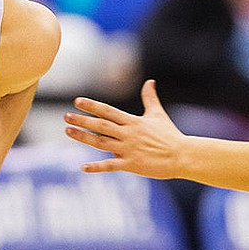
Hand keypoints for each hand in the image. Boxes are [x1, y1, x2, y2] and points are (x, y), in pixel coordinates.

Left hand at [63, 79, 185, 178]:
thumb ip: (150, 98)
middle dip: (83, 120)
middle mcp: (128, 134)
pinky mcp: (131, 164)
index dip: (92, 106)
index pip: (108, 111)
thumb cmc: (169, 135)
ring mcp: (128, 149)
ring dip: (83, 137)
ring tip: (68, 131)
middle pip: (101, 125)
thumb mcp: (158, 114)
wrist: (182, 155)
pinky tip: (83, 167)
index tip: (77, 101)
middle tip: (66, 116)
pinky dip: (96, 167)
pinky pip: (110, 165)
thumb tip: (149, 81)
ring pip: (101, 143)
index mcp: (133, 122)